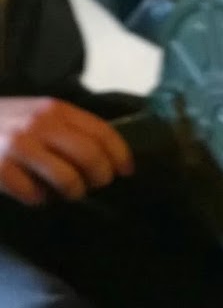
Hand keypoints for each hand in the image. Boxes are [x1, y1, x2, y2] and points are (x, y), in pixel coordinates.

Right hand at [0, 98, 134, 205]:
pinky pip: (34, 194)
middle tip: (95, 185)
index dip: (120, 155)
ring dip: (73, 192)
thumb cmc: (1, 123)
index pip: (102, 132)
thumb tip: (106, 155)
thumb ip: (65, 128)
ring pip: (68, 179)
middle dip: (101, 177)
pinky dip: (38, 199)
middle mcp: (39, 123)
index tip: (126, 171)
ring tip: (67, 192)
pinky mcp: (0, 167)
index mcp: (54, 108)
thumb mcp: (35, 114)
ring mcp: (18, 144)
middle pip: (91, 157)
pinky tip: (32, 193)